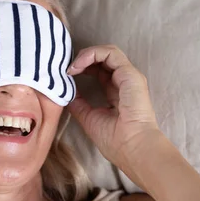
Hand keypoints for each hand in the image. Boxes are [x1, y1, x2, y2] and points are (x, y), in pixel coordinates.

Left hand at [67, 45, 161, 185]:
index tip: (67, 75)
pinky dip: (92, 54)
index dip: (83, 68)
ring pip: (107, 52)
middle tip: (67, 68)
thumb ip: (80, 105)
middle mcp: (124, 82)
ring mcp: (129, 76)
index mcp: (117, 92)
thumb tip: (66, 95)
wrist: (132, 148)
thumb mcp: (90, 119)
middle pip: (103, 59)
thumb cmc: (115, 140)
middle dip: (83, 59)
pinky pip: (110, 54)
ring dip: (86, 55)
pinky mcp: (130, 74)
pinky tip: (78, 66)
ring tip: (71, 67)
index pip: (100, 71)